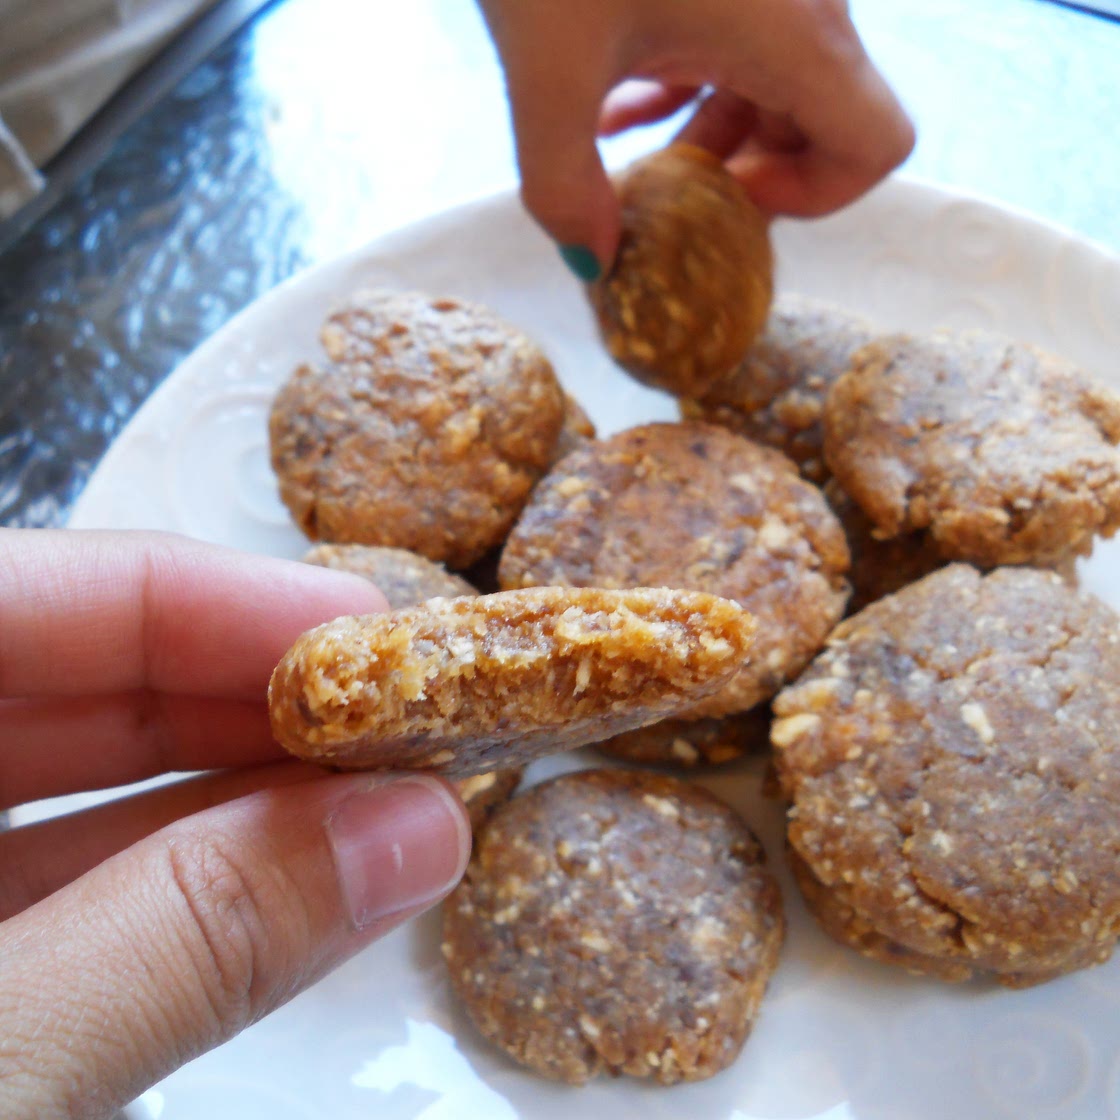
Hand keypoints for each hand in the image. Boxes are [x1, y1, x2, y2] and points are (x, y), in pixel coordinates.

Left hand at [0, 529, 470, 1119]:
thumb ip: (184, 939)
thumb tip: (413, 829)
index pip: (32, 594)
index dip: (208, 595)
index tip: (370, 631)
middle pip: (71, 681)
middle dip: (251, 695)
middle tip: (409, 715)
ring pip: (84, 794)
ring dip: (247, 798)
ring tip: (391, 801)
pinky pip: (78, 897)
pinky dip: (193, 890)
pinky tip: (306, 881)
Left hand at [477, 0, 914, 275]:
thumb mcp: (545, 68)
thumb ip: (562, 186)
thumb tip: (593, 263)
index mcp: (793, 31)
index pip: (877, 143)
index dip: (816, 196)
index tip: (731, 203)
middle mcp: (803, 2)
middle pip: (823, 118)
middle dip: (749, 174)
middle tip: (673, 201)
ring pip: (776, 82)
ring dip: (709, 135)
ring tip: (629, 160)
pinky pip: (737, 41)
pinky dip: (689, 87)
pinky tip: (615, 105)